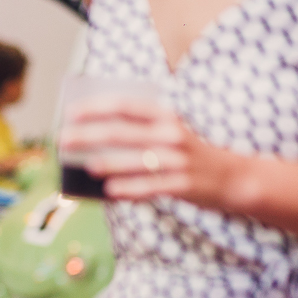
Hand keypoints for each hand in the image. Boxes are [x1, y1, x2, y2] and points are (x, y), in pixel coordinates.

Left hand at [59, 97, 234, 208]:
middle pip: (122, 132)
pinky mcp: (182, 185)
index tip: (70, 112)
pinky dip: (129, 189)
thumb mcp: (169, 135)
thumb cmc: (189, 155)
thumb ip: (138, 133)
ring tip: (86, 167)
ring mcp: (177, 161)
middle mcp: (171, 135)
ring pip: (136, 160)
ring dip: (109, 163)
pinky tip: (110, 192)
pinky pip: (150, 187)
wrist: (235, 177)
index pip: (126, 106)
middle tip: (63, 140)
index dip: (96, 107)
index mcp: (165, 117)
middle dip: (89, 135)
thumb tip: (91, 143)